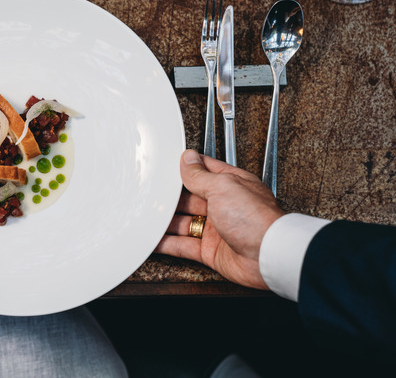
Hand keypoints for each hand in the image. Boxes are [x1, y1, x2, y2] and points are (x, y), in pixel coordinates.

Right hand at [155, 149, 285, 289]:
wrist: (268, 256)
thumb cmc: (256, 219)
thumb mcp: (223, 186)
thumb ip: (200, 174)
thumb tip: (188, 159)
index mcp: (230, 185)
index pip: (203, 172)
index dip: (184, 170)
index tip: (165, 168)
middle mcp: (224, 206)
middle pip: (189, 198)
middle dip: (170, 198)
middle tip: (151, 195)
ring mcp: (216, 229)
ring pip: (184, 223)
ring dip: (166, 221)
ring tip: (148, 217)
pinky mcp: (210, 251)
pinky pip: (183, 246)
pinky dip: (168, 243)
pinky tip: (155, 240)